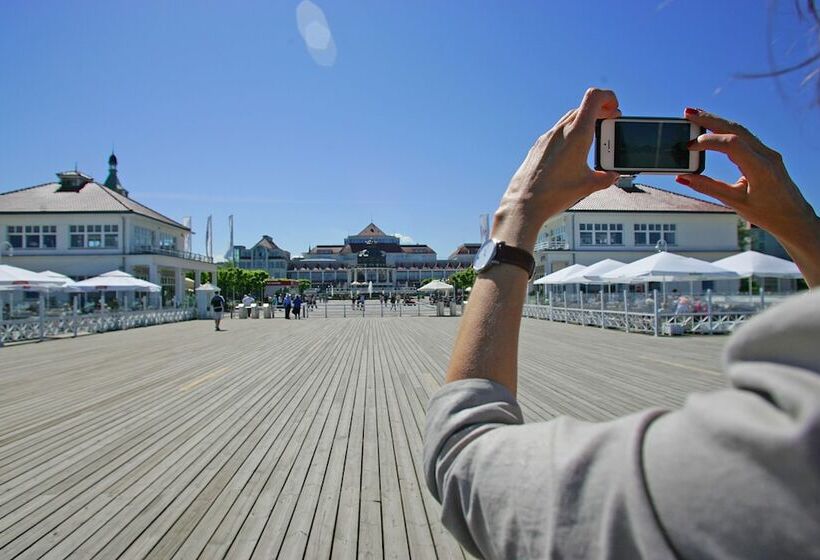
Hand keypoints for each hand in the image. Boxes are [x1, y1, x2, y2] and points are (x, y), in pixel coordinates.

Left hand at [492, 88, 621, 249]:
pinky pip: (557, 132)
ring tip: (593, 137)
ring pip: (569, 118)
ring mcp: (547, 138)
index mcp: (577, 134)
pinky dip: (570, 133)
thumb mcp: (588, 186)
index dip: (609, 97)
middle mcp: (561, 131)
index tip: (615, 110)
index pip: (594, 97)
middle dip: (600, 112)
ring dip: (584, 122)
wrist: (524, 203)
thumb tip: (612, 175)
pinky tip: (573, 150)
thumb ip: (606, 177)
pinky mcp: (538, 147)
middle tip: (609, 123)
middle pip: (584, 108)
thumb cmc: (554, 193)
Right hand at [677, 108, 817, 241]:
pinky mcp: (766, 154)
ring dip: (718, 121)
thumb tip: (684, 177)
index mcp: (761, 168)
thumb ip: (708, 187)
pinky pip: (745, 137)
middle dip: (710, 119)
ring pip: (741, 130)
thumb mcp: (735, 202)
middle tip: (688, 113)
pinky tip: (713, 128)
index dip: (709, 141)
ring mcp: (768, 153)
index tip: (689, 146)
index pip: (732, 144)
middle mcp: (767, 156)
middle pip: (736, 129)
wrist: (794, 217)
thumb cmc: (767, 213)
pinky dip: (727, 130)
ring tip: (696, 115)